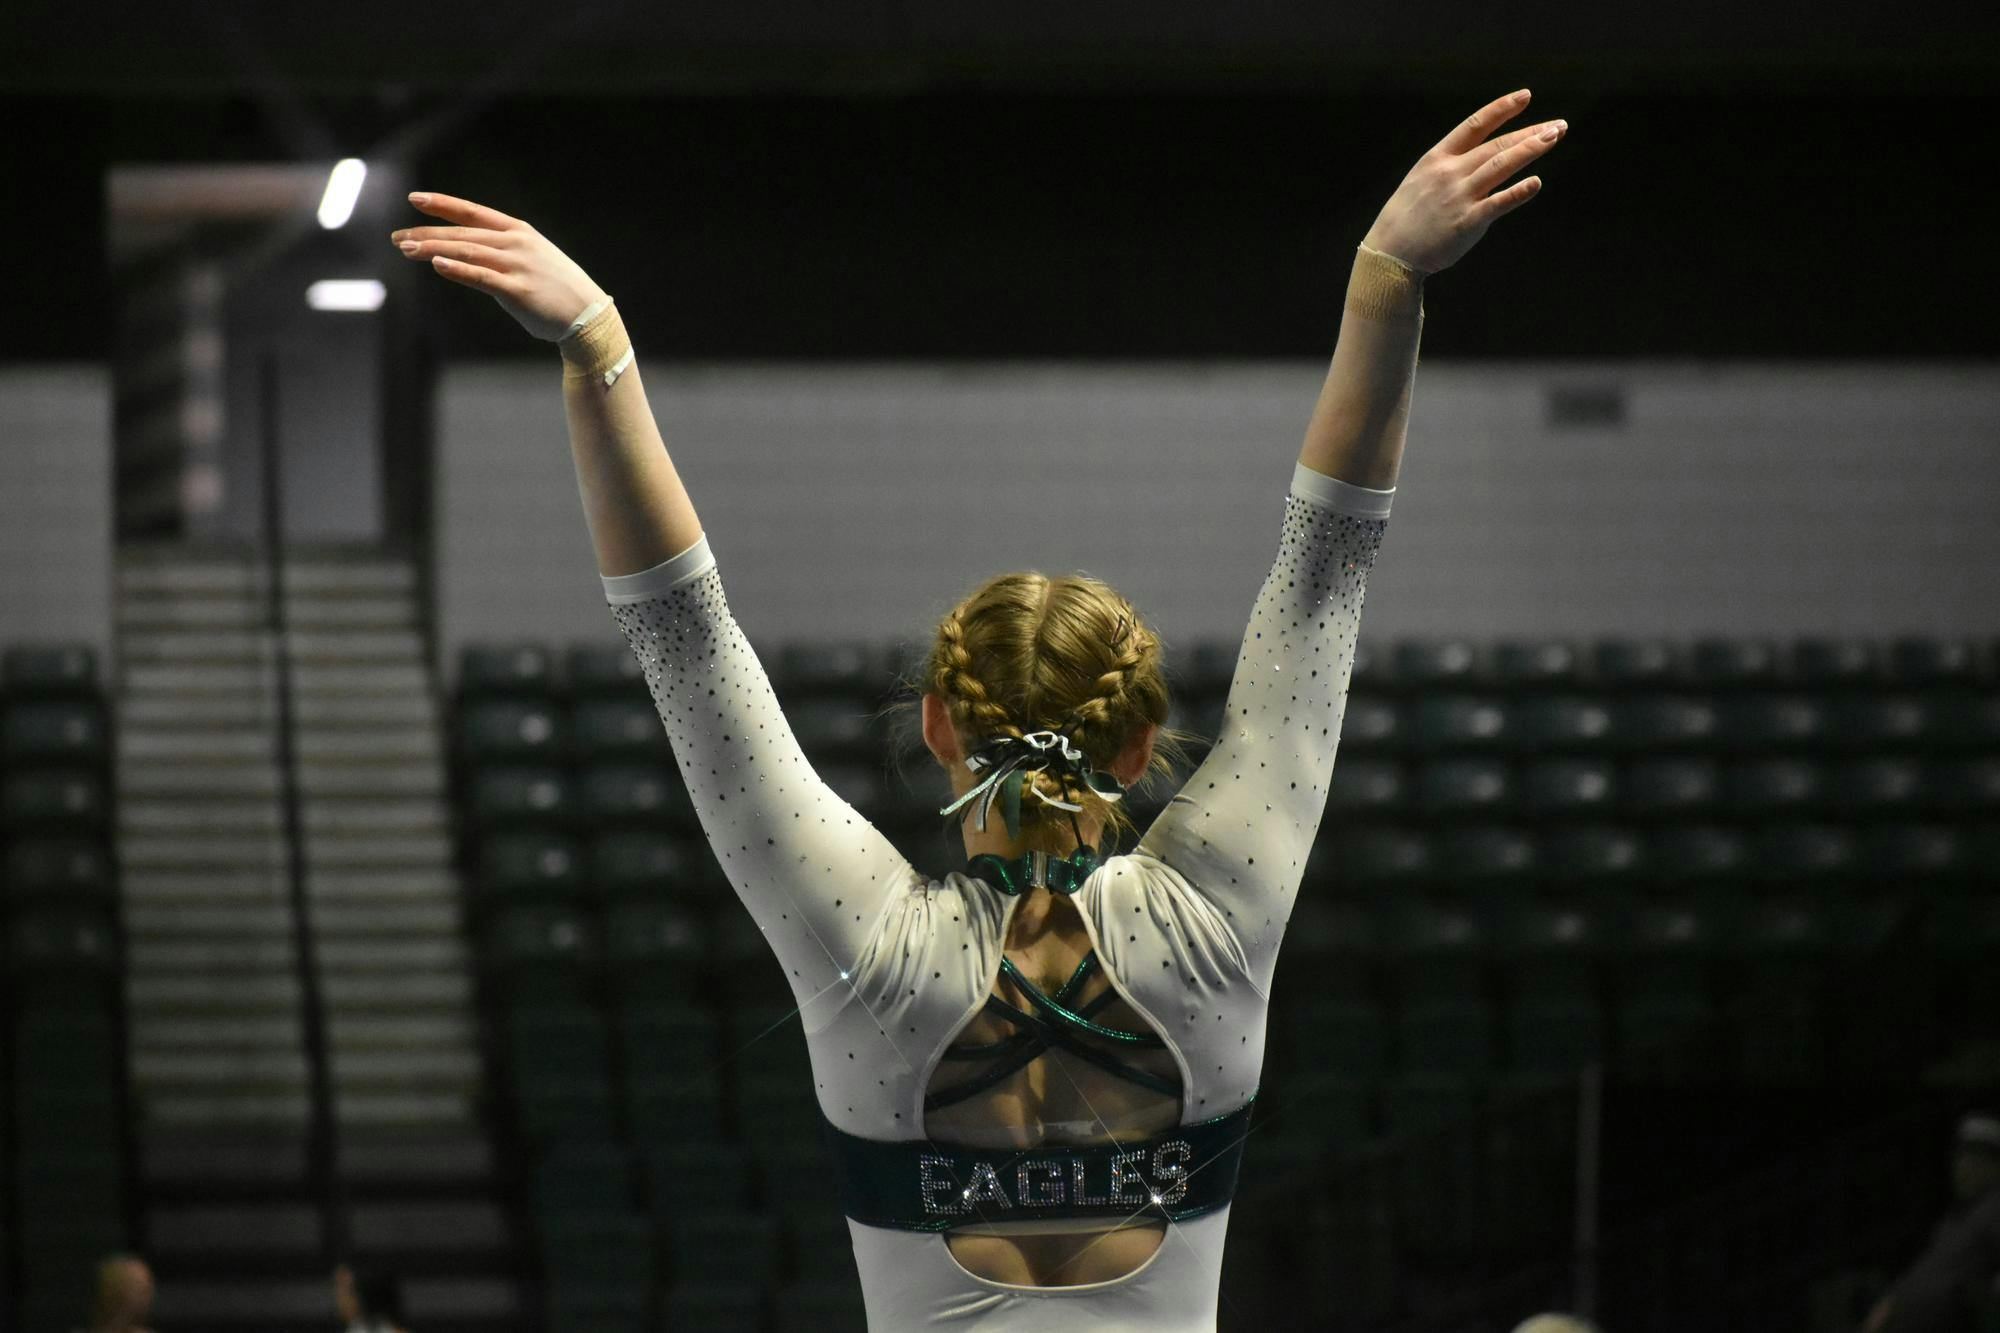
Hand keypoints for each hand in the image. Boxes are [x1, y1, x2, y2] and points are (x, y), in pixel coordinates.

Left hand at [391, 192, 608, 340]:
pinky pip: (482, 277)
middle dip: (427, 233)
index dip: (442, 204)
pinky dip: (458, 269)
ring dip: (433, 249)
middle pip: (462, 233)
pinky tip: (437, 265)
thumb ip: (501, 252)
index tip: (414, 199)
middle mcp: (516, 243)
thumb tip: (466, 254)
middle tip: (397, 238)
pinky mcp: (518, 290)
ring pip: (467, 251)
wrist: (588, 314)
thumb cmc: (558, 289)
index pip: (473, 211)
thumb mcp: (532, 259)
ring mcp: (517, 265)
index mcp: (518, 231)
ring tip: (406, 249)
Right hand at [1360, 88, 1566, 275]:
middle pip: (1496, 145)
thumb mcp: (1422, 180)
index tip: (1525, 96)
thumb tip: (1480, 158)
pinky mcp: (1467, 222)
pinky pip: (1498, 203)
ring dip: (1530, 150)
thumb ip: (1450, 167)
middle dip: (1529, 133)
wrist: (1390, 253)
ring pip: (1501, 166)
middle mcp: (1450, 173)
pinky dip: (1518, 192)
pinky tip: (1536, 182)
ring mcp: (1459, 196)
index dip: (1502, 109)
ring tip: (1554, 137)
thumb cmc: (1406, 218)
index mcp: (1437, 158)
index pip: (1475, 125)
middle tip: (1558, 125)